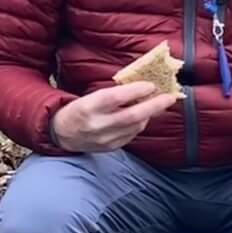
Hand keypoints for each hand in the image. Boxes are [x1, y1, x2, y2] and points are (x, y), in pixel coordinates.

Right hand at [48, 82, 179, 153]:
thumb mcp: (90, 97)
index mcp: (88, 107)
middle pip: (131, 116)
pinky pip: (132, 135)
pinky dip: (141, 124)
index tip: (150, 84)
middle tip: (169, 97)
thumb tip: (140, 85)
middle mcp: (97, 125)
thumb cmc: (79, 110)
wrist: (62, 134)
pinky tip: (143, 116)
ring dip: (149, 114)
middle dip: (153, 106)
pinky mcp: (110, 148)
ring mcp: (104, 139)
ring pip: (135, 127)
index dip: (135, 91)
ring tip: (157, 104)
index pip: (115, 98)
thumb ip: (113, 94)